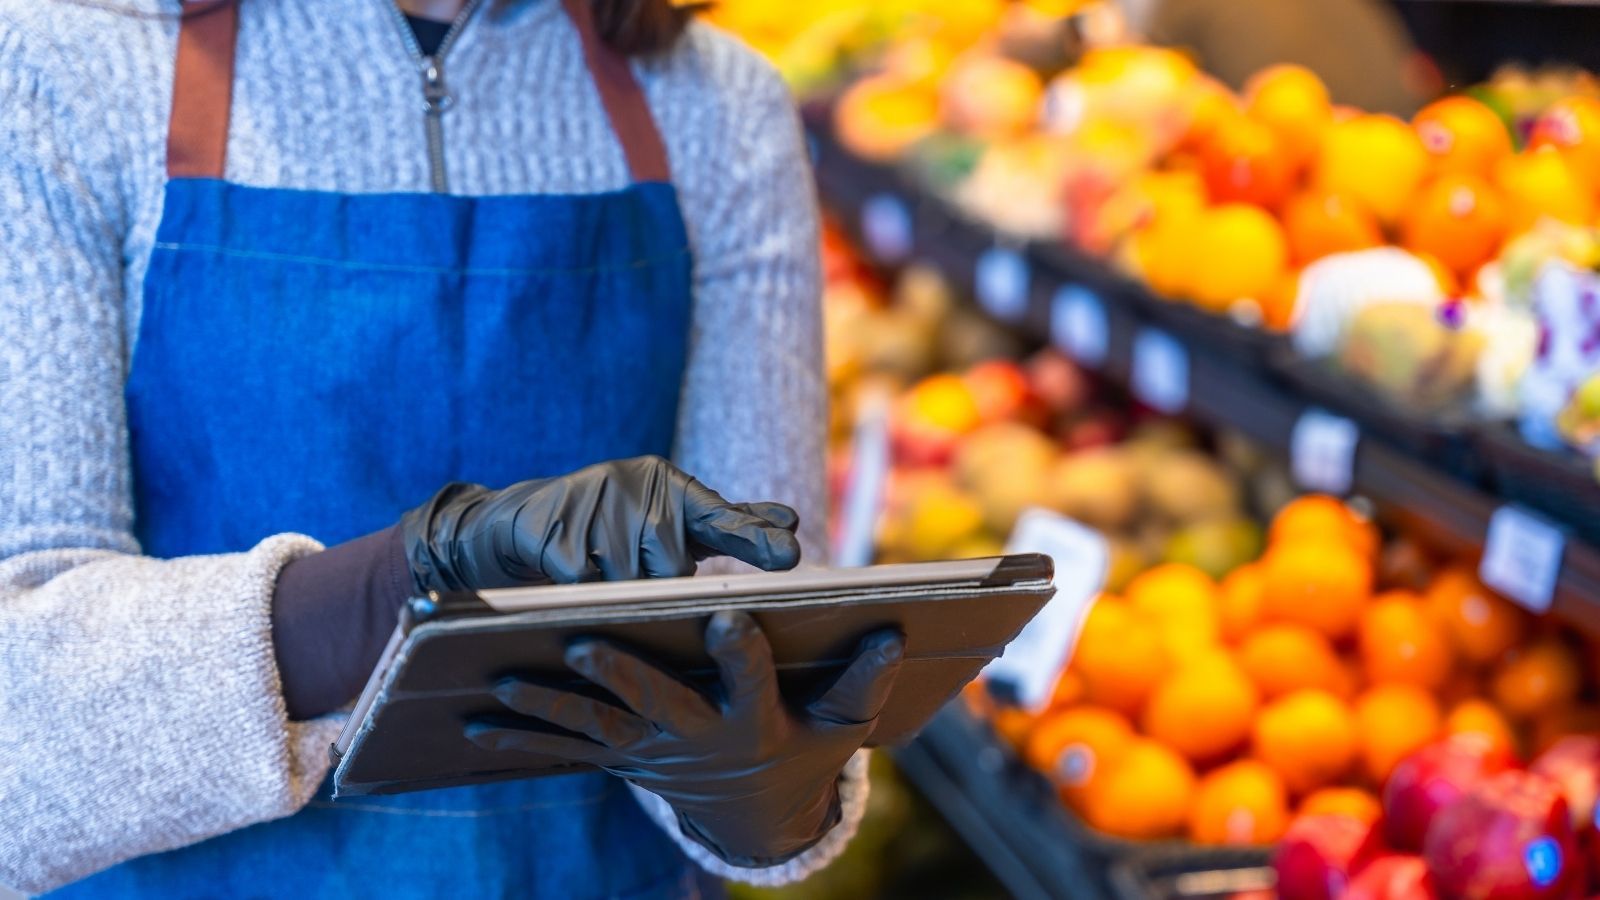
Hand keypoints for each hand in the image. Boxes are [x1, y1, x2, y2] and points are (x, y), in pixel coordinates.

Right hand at [401, 456, 800, 591]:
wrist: (522, 522)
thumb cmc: (614, 527)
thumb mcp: (671, 520)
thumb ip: (728, 524)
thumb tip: (791, 524)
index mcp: (670, 487)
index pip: (720, 516)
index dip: (754, 537)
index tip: (791, 555)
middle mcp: (635, 487)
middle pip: (669, 568)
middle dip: (656, 586)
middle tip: (635, 577)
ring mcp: (591, 504)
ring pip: (626, 582)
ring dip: (616, 593)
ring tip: (599, 574)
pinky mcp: (551, 530)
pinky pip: (582, 583)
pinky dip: (579, 591)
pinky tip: (570, 578)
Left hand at [465, 611, 904, 866]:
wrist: (754, 816)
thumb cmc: (802, 751)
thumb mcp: (840, 727)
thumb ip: (862, 683)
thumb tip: (891, 634)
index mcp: (752, 723)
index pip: (749, 681)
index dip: (739, 653)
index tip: (727, 615)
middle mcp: (694, 739)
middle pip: (653, 704)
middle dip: (617, 672)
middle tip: (580, 642)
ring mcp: (649, 750)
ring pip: (592, 724)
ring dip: (545, 703)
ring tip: (498, 678)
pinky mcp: (617, 755)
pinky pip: (563, 746)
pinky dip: (518, 734)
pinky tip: (470, 721)